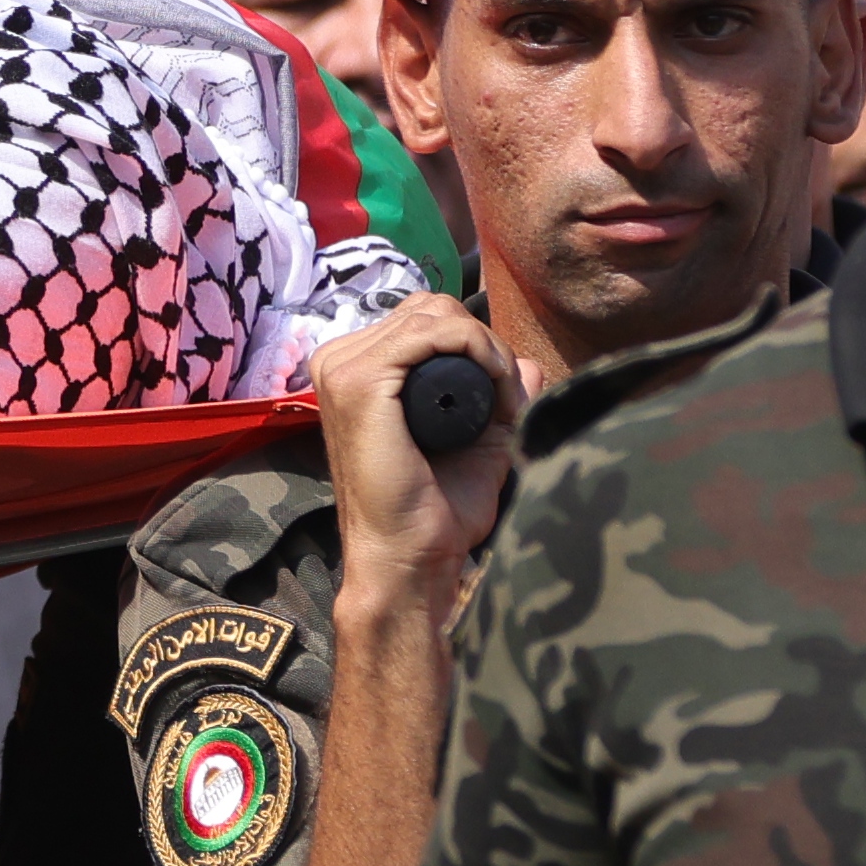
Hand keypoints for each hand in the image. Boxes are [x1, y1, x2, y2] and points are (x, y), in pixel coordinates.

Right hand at [309, 295, 520, 630]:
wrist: (409, 556)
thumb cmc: (434, 510)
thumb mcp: (478, 440)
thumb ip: (499, 398)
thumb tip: (525, 363)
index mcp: (355, 371)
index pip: (424, 319)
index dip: (477, 345)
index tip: (507, 398)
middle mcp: (339, 362)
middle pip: (431, 309)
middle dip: (485, 346)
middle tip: (508, 400)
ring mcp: (342, 368)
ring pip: (435, 315)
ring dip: (487, 350)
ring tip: (504, 403)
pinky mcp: (358, 381)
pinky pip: (432, 332)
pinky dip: (479, 350)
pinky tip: (497, 389)